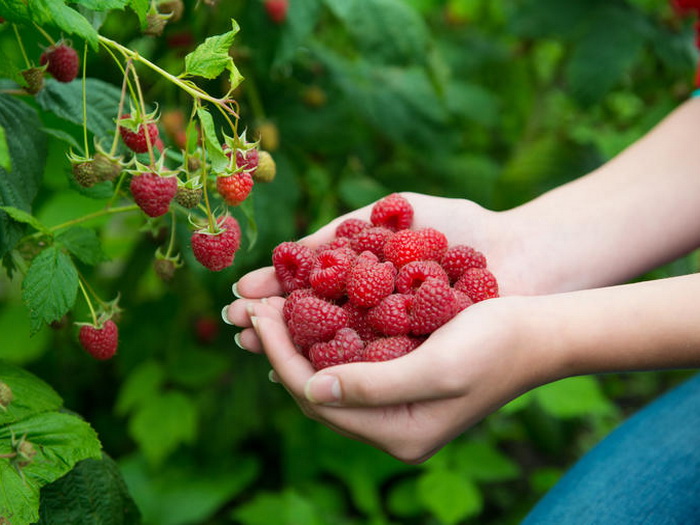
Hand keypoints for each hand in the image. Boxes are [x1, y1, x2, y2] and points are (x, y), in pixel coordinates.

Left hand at [238, 294, 554, 462]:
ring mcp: (396, 408)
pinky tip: (307, 312)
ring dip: (296, 341)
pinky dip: (323, 338)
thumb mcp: (437, 366)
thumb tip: (310, 387)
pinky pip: (347, 365)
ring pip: (327, 378)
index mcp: (399, 433)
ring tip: (271, 305)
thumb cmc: (497, 343)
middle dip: (281, 345)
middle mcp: (392, 428)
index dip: (281, 352)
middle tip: (255, 304)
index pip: (316, 397)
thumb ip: (373, 386)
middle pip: (315, 391)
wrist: (540, 333)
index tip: (260, 309)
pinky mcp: (402, 383)